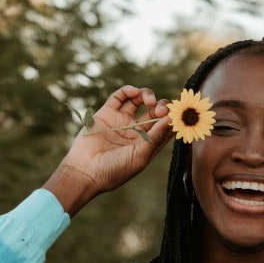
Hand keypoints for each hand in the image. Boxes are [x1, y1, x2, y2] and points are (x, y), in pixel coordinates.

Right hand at [44, 85, 171, 215]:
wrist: (85, 171)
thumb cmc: (115, 170)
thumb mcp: (140, 155)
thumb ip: (156, 136)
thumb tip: (172, 119)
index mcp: (147, 144)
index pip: (165, 126)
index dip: (172, 118)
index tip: (177, 114)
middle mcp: (135, 131)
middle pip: (154, 111)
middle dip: (161, 107)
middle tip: (160, 110)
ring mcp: (121, 121)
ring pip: (138, 100)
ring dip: (147, 95)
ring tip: (149, 100)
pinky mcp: (106, 113)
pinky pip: (120, 97)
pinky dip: (128, 91)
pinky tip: (134, 92)